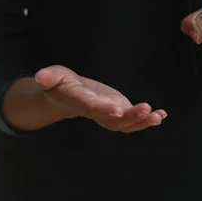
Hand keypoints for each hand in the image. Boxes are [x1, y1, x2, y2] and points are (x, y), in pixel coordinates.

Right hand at [34, 65, 166, 132]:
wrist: (67, 96)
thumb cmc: (60, 83)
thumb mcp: (52, 76)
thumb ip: (48, 77)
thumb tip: (41, 76)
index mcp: (79, 101)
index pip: (92, 106)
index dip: (104, 109)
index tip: (118, 110)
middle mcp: (95, 112)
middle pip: (112, 119)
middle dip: (130, 116)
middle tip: (145, 109)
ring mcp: (107, 115)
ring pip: (124, 124)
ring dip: (142, 121)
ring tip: (157, 116)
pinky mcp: (117, 113)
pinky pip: (131, 121)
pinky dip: (146, 120)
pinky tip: (160, 116)